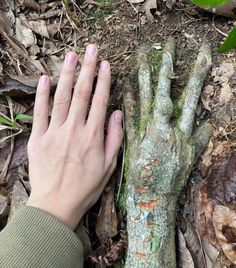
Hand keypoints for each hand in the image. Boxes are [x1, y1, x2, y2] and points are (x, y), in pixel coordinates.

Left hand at [27, 44, 122, 229]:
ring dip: (67, 75)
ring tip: (72, 55)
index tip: (106, 64)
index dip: (104, 80)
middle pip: (82, 93)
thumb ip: (115, 138)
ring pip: (62, 97)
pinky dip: (42, 94)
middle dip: (88, 68)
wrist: (56, 204)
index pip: (100, 101)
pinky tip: (46, 78)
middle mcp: (74, 130)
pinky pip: (40, 112)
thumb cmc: (86, 186)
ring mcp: (55, 132)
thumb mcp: (109, 166)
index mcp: (93, 136)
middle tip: (91, 48)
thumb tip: (118, 114)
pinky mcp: (38, 138)